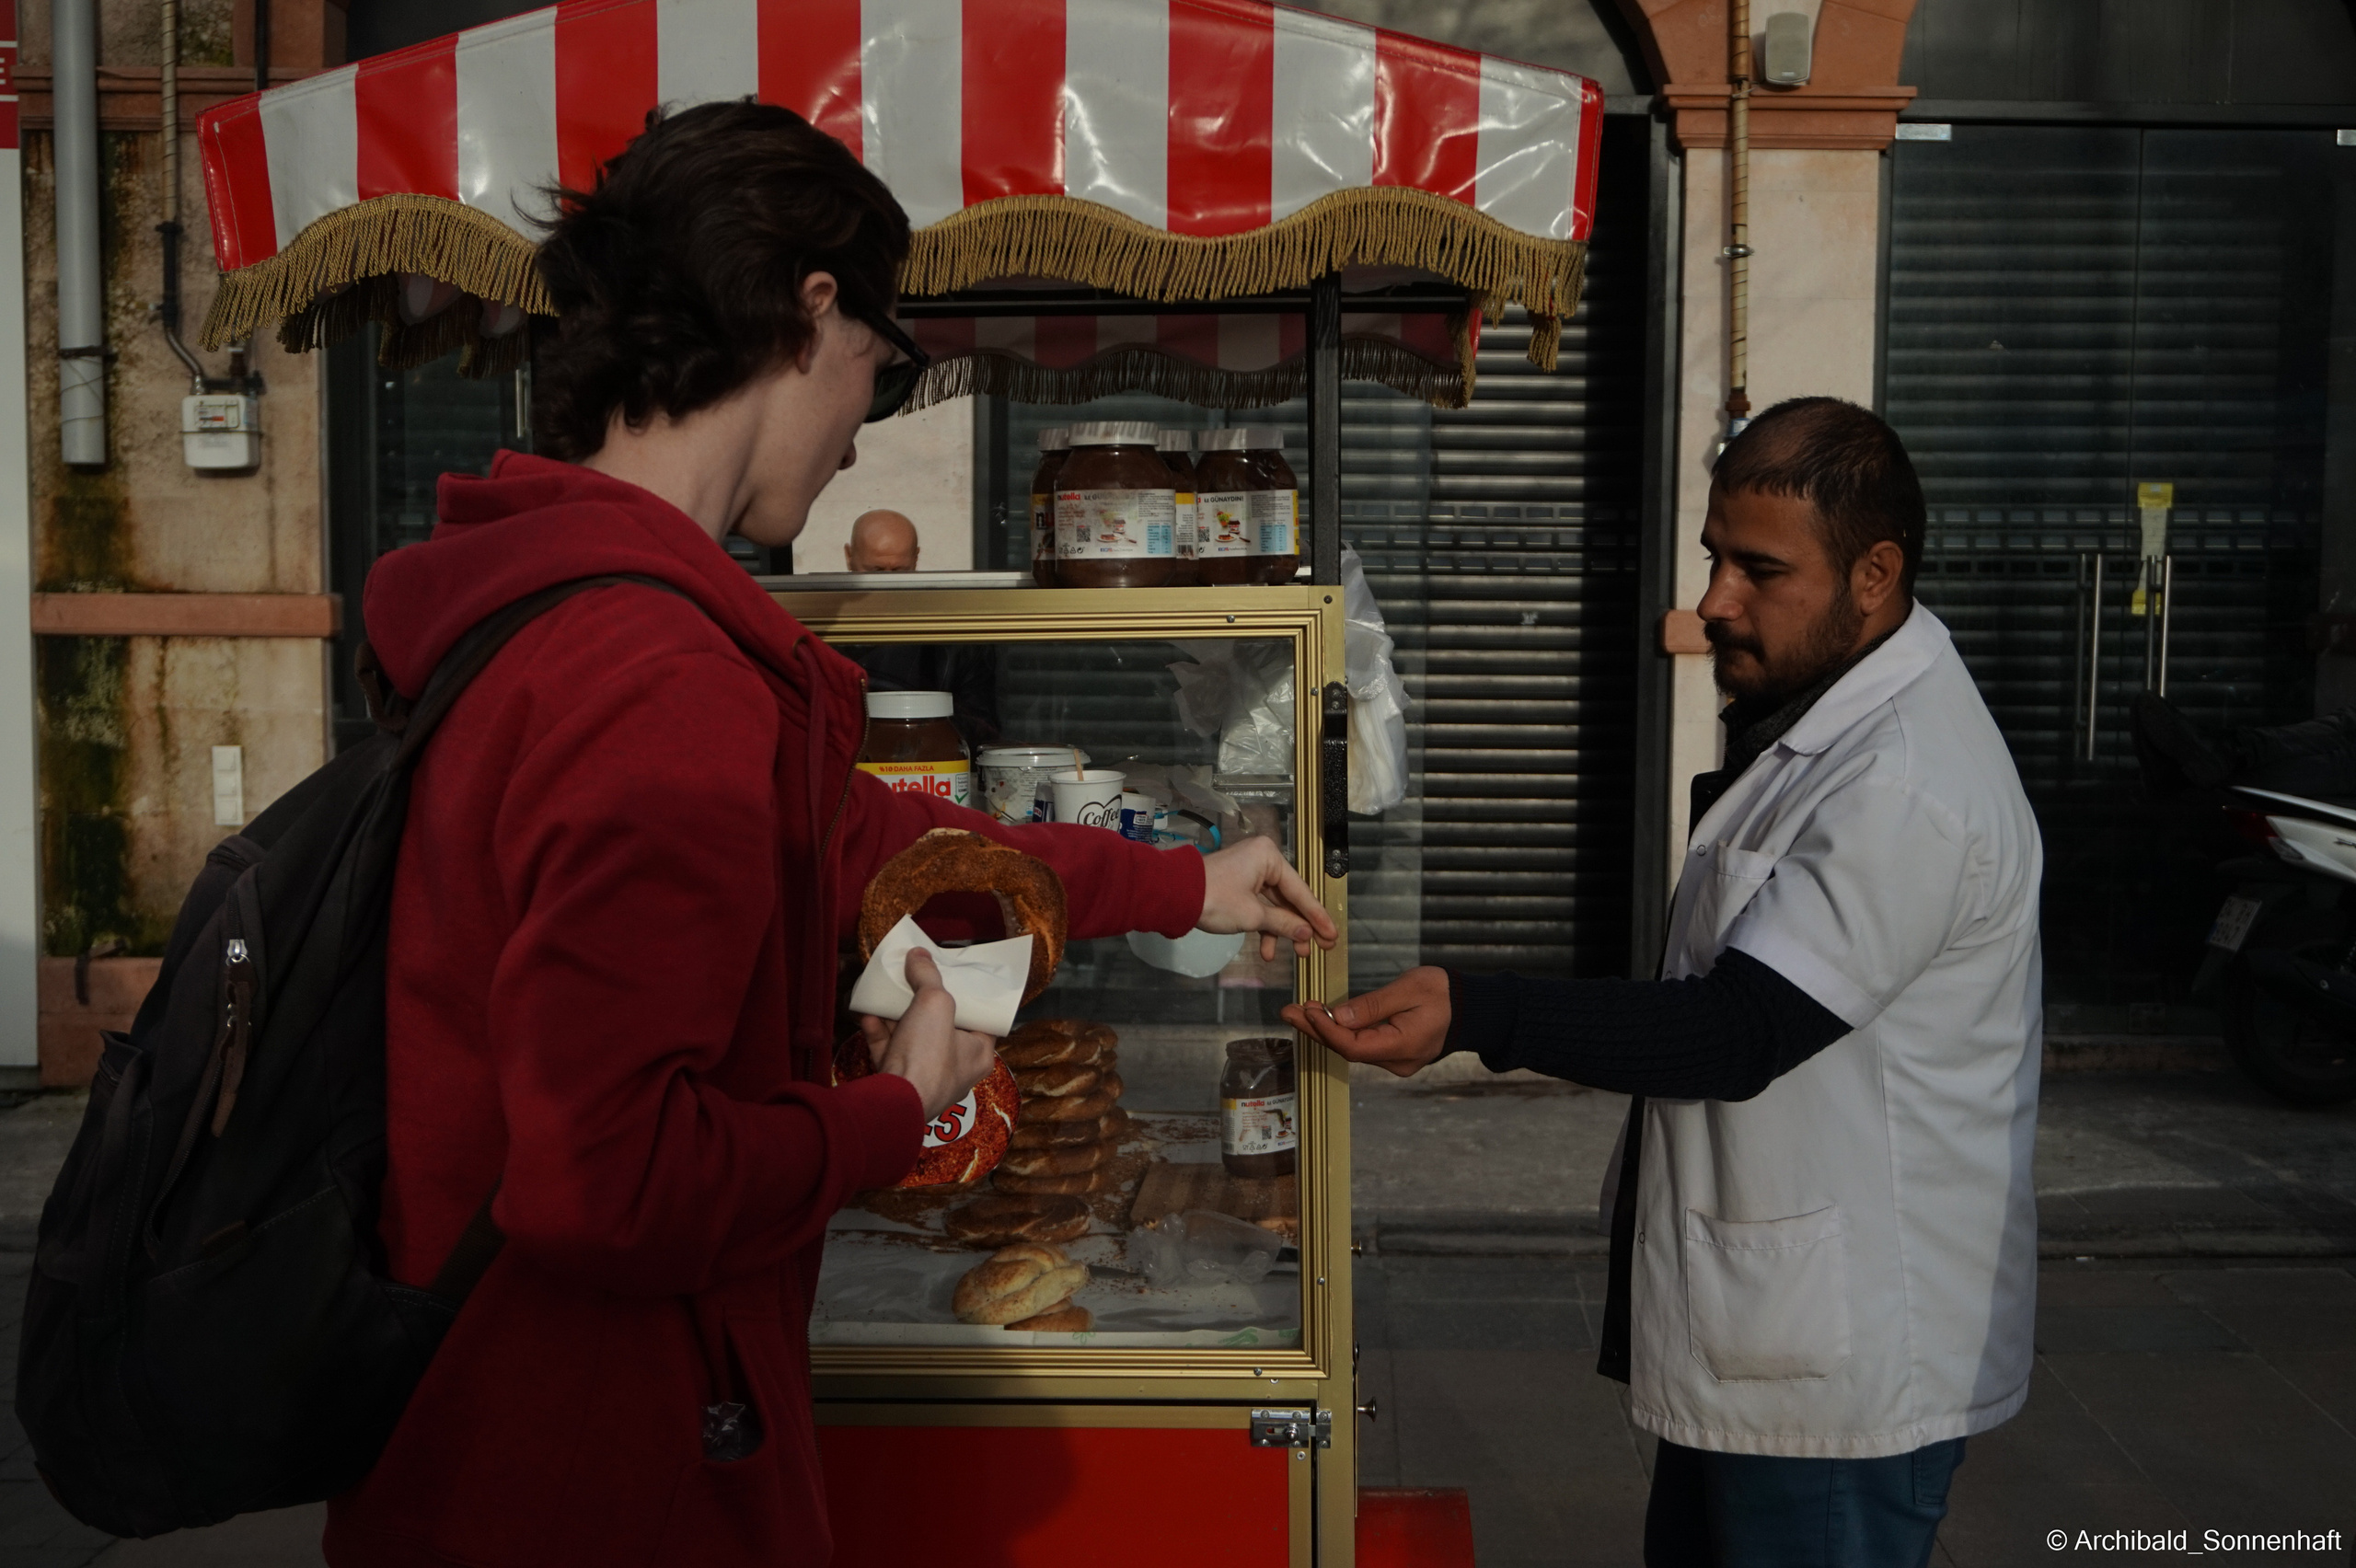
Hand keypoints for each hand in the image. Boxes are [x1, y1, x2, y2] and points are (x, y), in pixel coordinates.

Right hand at [860, 949, 998, 1120]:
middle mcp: (955, 1069)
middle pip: (942, 1027)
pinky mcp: (898, 1084)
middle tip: (915, 980)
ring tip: (888, 992)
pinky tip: (868, 1014)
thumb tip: (919, 954)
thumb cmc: (927, 1057)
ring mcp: (924, 1078)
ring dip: (898, 1015)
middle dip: (924, 1003)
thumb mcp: (934, 1003)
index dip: (968, 997)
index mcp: (977, 1054)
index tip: (953, 978)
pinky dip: (880, 1033)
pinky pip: (890, 1052)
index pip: (980, 1020)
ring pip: (912, 1039)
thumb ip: (928, 976)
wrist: (891, 1102)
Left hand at [1197, 836, 1340, 960]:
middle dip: (1302, 927)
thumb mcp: (1253, 916)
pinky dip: (1264, 927)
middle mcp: (1262, 860)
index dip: (1317, 917)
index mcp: (1269, 857)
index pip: (1301, 892)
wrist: (1174, 896)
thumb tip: (1307, 934)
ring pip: (1275, 905)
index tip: (1332, 935)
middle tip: (1320, 948)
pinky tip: (1267, 950)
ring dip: (1282, 931)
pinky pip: (1259, 906)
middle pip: (1290, 898)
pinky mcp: (1238, 885)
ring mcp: (1249, 872)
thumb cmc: (1216, 899)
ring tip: (1297, 955)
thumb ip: (1284, 924)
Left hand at [1280, 966, 1451, 1077]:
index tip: (1305, 1010)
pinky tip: (1326, 1019)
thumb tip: (1337, 1018)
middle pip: (1348, 1050)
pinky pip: (1364, 1046)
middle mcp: (1398, 1062)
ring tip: (1300, 1011)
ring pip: (1354, 1049)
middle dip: (1316, 1030)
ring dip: (1326, 1030)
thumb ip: (1372, 1006)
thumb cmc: (1445, 993)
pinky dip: (1343, 1032)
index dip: (1325, 1030)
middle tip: (1288, 1011)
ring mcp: (1398, 1062)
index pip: (1353, 1046)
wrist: (1474, 1008)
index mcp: (1403, 1046)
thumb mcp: (1409, 990)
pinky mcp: (1397, 1055)